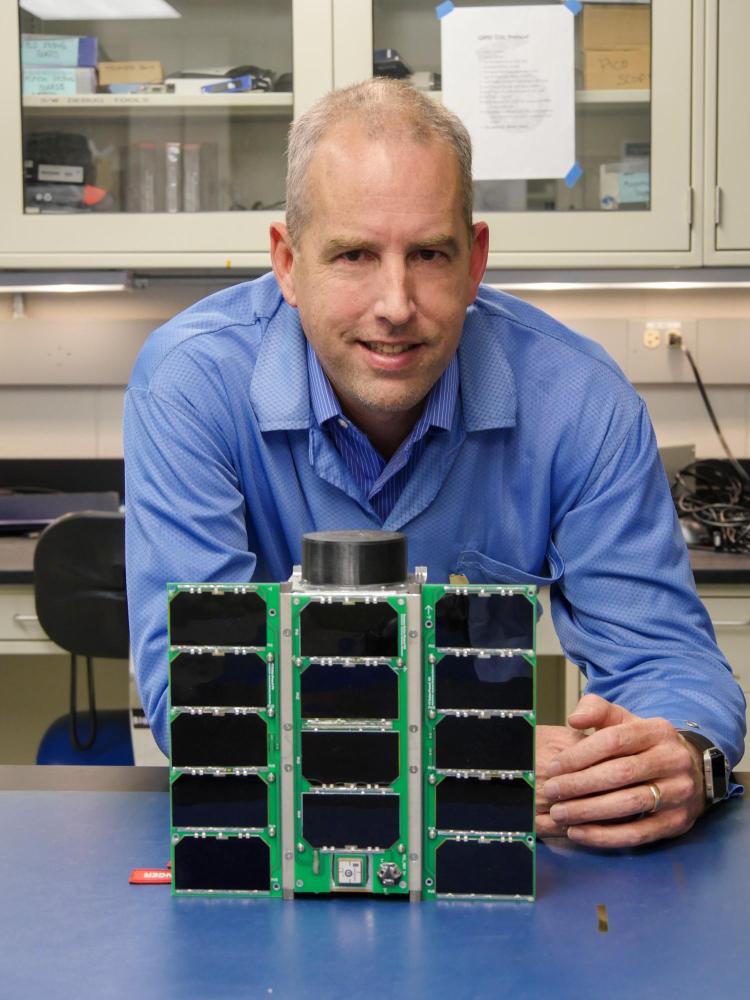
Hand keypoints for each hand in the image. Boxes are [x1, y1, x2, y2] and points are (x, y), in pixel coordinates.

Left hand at [539, 694, 705, 847]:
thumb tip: (574, 719)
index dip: (580, 755)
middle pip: (620, 773)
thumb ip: (598, 711)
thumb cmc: (645, 745)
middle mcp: (672, 760)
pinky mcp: (677, 823)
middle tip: (551, 792)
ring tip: (559, 814)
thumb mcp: (626, 720)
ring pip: (629, 804)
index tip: (554, 766)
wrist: (693, 772)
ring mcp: (678, 793)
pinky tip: (579, 833)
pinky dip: (605, 836)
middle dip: (580, 784)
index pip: (614, 740)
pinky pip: (638, 834)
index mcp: (657, 731)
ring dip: (588, 812)